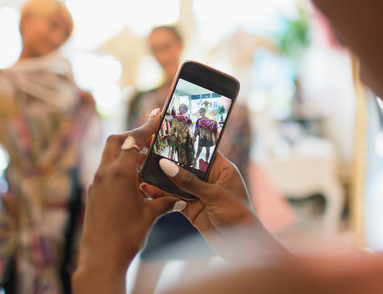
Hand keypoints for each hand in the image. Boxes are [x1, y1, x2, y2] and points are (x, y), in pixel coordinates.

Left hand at [75, 112, 181, 291]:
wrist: (101, 258)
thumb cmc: (126, 236)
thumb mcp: (150, 216)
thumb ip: (165, 202)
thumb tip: (180, 198)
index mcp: (120, 174)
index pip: (133, 142)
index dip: (145, 128)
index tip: (156, 117)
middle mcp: (105, 174)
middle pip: (116, 141)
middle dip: (132, 135)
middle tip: (149, 135)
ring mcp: (96, 183)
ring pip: (110, 156)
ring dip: (126, 152)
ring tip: (146, 158)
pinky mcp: (93, 193)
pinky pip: (106, 171)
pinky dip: (120, 167)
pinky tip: (134, 180)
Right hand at [141, 153, 287, 261]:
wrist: (241, 247)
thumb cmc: (238, 216)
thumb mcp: (214, 195)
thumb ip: (189, 181)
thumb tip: (166, 165)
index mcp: (222, 168)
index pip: (200, 150)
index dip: (183, 143)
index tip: (164, 135)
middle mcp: (209, 178)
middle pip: (185, 165)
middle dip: (167, 160)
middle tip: (146, 151)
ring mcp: (199, 193)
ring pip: (176, 182)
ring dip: (160, 178)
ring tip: (141, 168)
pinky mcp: (191, 208)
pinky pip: (173, 198)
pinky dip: (161, 195)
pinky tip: (147, 189)